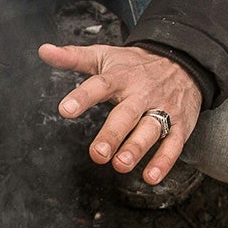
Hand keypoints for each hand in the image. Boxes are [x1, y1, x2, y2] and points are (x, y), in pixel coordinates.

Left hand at [39, 43, 202, 184]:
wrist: (183, 60)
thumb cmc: (135, 64)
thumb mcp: (104, 55)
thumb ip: (73, 57)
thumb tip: (43, 50)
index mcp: (120, 77)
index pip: (100, 85)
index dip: (82, 97)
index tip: (65, 110)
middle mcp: (141, 94)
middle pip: (126, 114)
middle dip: (113, 134)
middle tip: (98, 154)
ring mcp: (163, 109)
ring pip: (150, 129)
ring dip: (137, 148)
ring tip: (121, 164)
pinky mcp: (180, 124)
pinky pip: (174, 144)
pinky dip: (164, 161)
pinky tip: (151, 177)